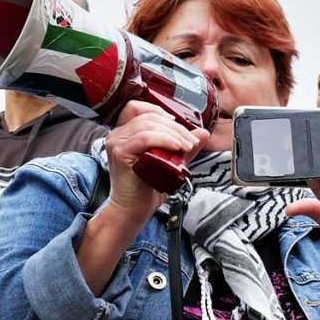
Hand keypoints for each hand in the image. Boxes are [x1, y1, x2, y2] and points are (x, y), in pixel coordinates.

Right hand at [102, 100, 201, 222]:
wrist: (134, 210)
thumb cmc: (148, 188)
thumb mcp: (170, 162)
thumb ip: (183, 146)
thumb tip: (203, 133)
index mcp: (125, 133)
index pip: (139, 108)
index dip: (161, 112)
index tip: (179, 125)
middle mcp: (118, 135)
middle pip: (149, 116)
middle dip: (176, 126)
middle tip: (191, 141)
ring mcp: (117, 142)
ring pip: (149, 124)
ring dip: (173, 133)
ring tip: (187, 146)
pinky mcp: (120, 152)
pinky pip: (145, 137)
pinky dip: (165, 140)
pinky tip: (177, 148)